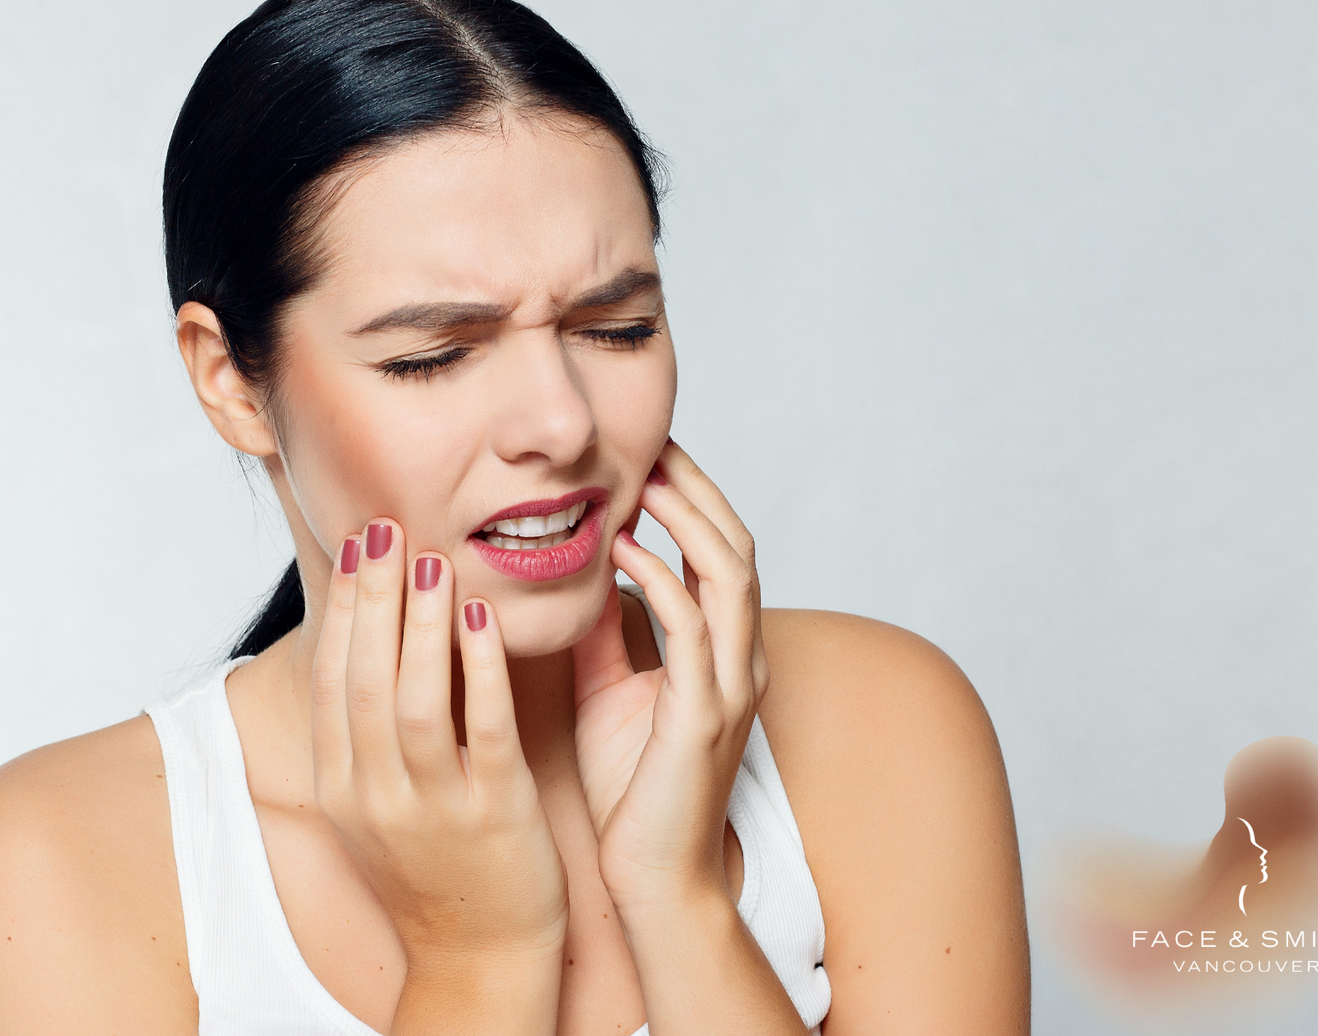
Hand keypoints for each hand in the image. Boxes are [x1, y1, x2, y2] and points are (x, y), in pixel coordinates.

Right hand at [311, 518, 569, 970]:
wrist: (479, 958)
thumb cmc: (434, 868)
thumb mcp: (373, 806)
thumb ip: (361, 735)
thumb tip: (361, 644)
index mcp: (342, 787)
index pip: (332, 678)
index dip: (344, 607)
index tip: (358, 544)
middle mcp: (375, 796)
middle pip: (365, 678)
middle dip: (375, 596)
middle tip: (388, 528)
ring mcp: (432, 808)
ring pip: (416, 699)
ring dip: (422, 622)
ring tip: (433, 561)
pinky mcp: (494, 815)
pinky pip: (483, 730)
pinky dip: (480, 669)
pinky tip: (484, 617)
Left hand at [571, 441, 770, 914]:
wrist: (656, 877)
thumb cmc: (633, 790)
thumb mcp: (611, 688)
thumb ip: (605, 631)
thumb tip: (578, 570)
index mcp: (723, 653)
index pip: (720, 552)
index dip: (692, 497)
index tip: (648, 452)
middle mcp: (739, 661)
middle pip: (737, 547)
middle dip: (698, 489)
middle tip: (653, 441)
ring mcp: (729, 686)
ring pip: (730, 575)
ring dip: (688, 518)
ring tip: (644, 477)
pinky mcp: (704, 715)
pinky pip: (691, 629)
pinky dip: (660, 579)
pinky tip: (622, 548)